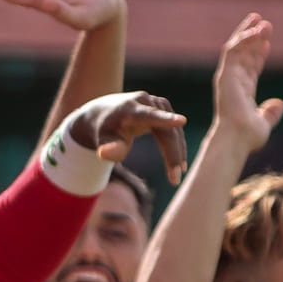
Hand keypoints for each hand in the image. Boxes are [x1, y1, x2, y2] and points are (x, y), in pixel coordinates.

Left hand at [67, 91, 188, 183]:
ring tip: (176, 177)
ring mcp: (158, 104)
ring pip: (173, 132)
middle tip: (175, 179)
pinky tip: (179, 165)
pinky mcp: (165, 108)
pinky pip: (174, 131)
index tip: (181, 121)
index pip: (148, 115)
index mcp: (129, 108)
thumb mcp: (101, 140)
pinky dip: (177, 148)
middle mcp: (146, 102)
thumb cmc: (104, 130)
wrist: (104, 113)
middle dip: (172, 154)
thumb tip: (105, 153)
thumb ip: (107, 148)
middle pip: (166, 130)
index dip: (164, 119)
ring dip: (177, 154)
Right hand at [212, 13, 282, 151]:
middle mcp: (232, 82)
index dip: (258, 54)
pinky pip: (233, 51)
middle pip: (243, 54)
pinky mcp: (225, 74)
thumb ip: (271, 113)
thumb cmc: (247, 137)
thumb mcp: (264, 122)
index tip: (268, 42)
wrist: (237, 138)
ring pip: (236, 48)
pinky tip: (256, 29)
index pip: (250, 68)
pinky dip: (244, 38)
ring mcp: (227, 78)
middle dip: (253, 38)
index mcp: (241, 92)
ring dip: (247, 32)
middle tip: (263, 22)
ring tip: (259, 17)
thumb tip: (279, 103)